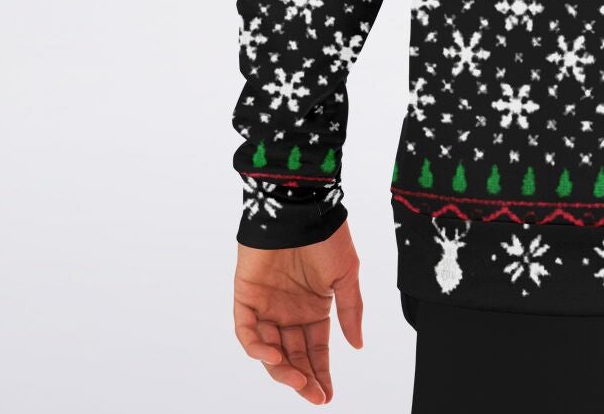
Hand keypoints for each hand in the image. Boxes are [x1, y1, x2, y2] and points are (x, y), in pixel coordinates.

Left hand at [233, 221, 363, 403]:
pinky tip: (274, 356)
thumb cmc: (326, 235)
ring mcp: (267, 306)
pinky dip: (257, 348)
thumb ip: (349, 310)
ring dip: (281, 370)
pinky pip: (246, 332)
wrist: (299, 208)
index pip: (316, 350)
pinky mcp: (246, 297)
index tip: (327, 395)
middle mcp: (289, 311)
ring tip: (297, 381)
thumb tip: (357, 345)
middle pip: (293, 356)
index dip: (321, 373)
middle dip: (303, 379)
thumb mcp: (346, 274)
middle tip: (314, 395)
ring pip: (270, 350)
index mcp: (314, 307)